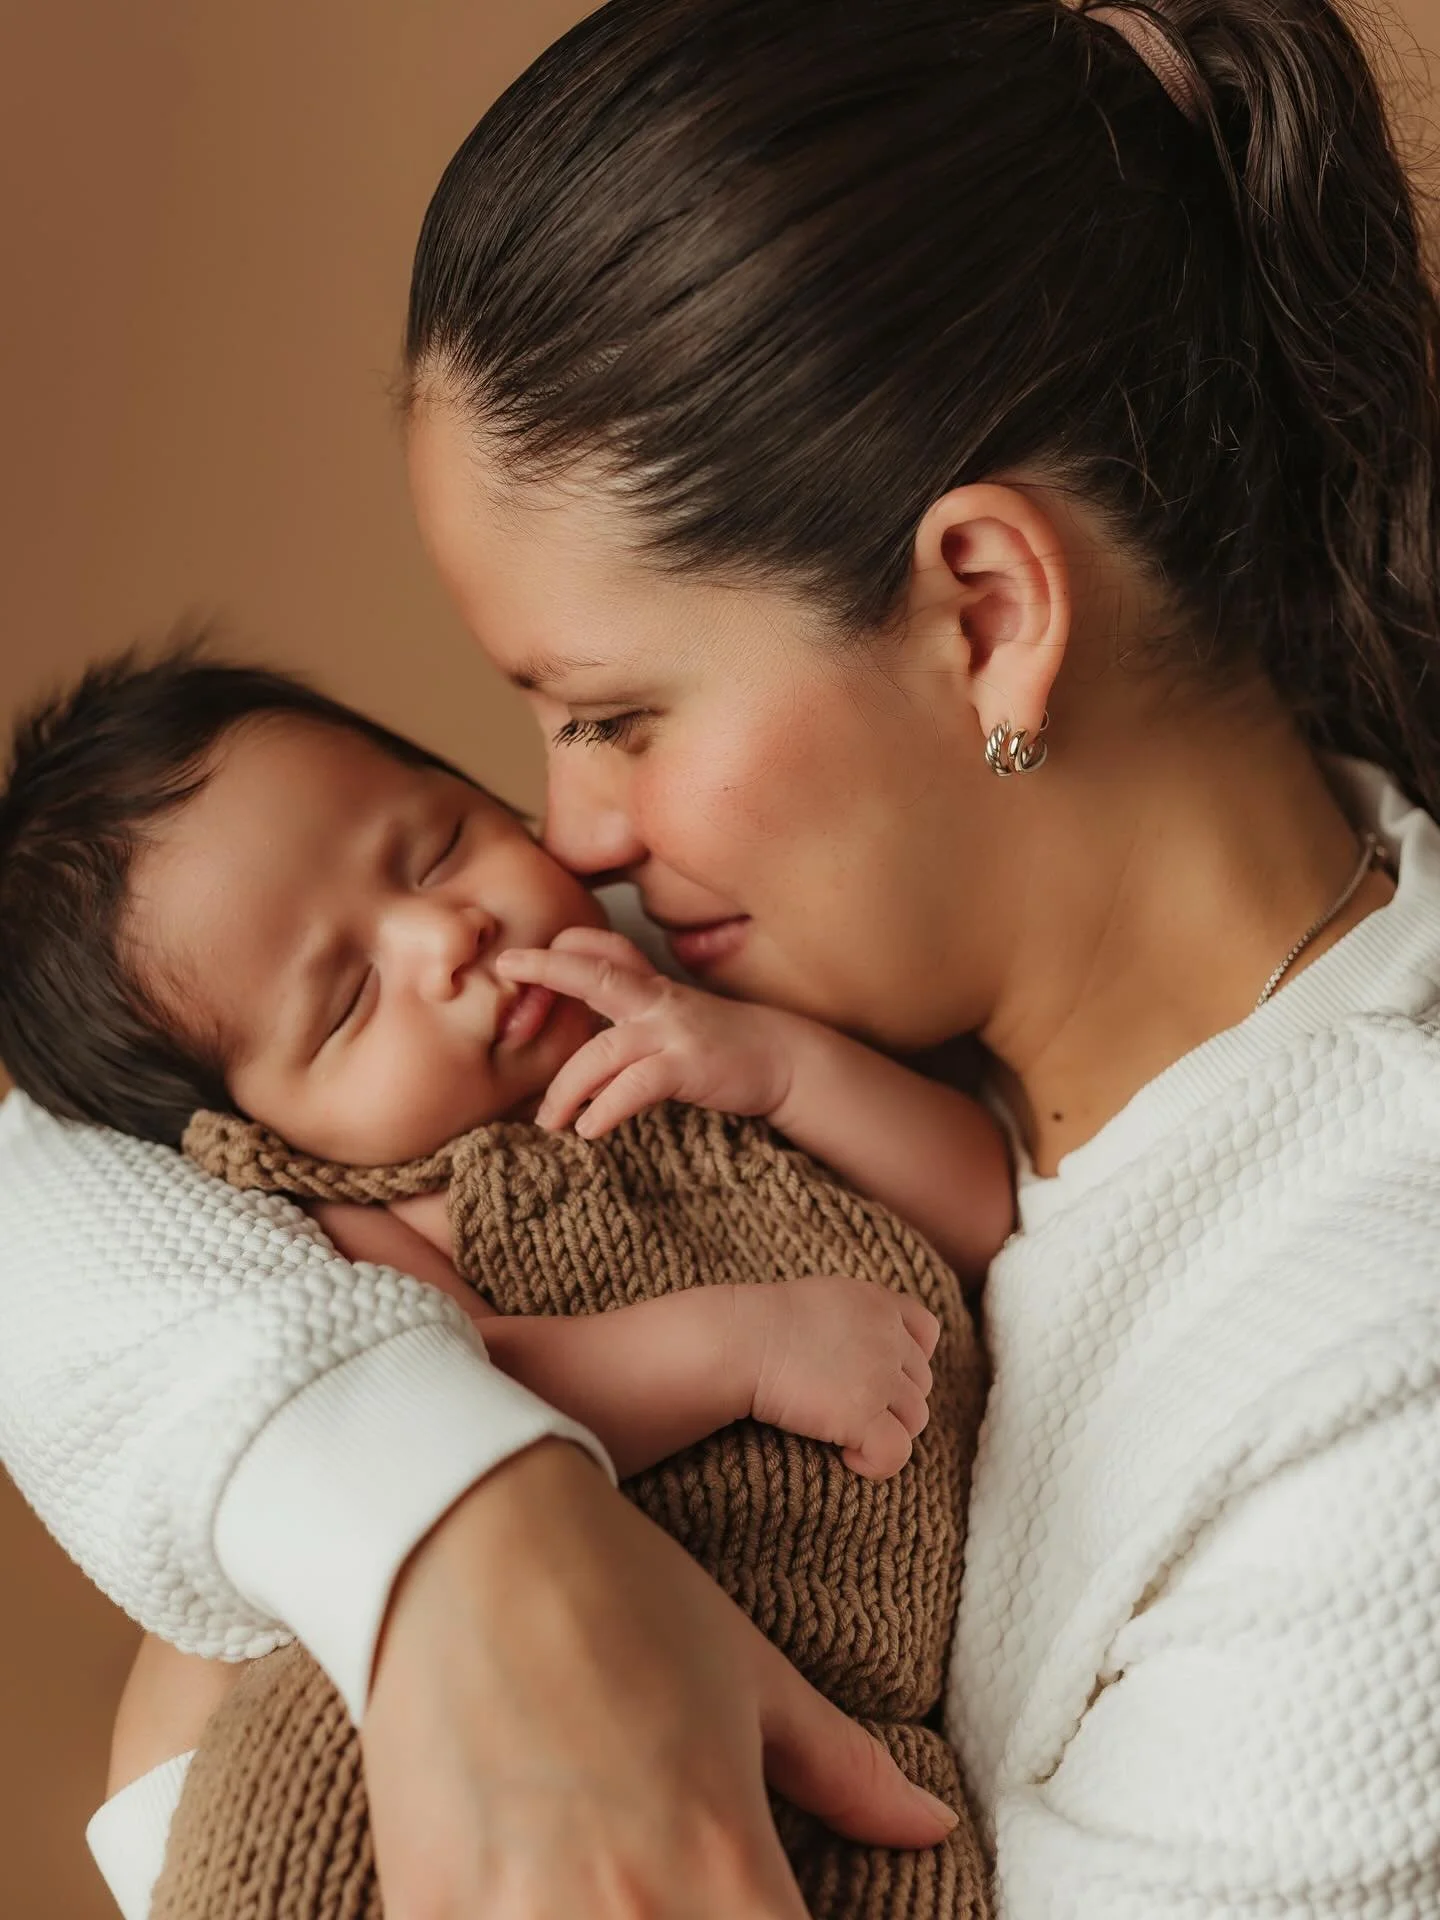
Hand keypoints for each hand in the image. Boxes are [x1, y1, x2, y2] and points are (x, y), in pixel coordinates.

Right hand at [362, 1440, 958, 1919]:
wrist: (459, 1533)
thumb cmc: (618, 1589)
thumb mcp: (749, 1672)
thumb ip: (846, 1772)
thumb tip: (931, 1826)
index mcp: (724, 1866)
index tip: (771, 1902)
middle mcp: (629, 1915)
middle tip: (691, 1878)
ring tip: (619, 1877)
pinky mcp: (431, 1911)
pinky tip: (534, 1882)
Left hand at [495, 927, 798, 1135]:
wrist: (782, 1057)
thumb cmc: (719, 1041)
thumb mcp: (672, 1013)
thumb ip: (629, 1010)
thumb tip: (579, 1034)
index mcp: (650, 986)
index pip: (604, 950)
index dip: (565, 946)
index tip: (521, 955)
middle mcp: (657, 1000)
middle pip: (596, 974)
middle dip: (549, 967)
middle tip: (505, 968)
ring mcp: (673, 1031)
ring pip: (602, 1051)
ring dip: (566, 1089)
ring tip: (548, 1121)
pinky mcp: (688, 1066)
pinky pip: (634, 1086)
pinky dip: (606, 1109)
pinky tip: (589, 1129)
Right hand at [738, 1277, 938, 1478]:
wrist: (739, 1341)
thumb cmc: (762, 1323)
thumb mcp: (823, 1299)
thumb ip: (856, 1318)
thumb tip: (862, 1353)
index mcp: (879, 1303)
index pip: (927, 1331)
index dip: (910, 1359)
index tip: (881, 1376)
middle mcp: (889, 1337)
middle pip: (919, 1383)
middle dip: (893, 1401)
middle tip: (850, 1410)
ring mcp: (880, 1376)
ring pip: (915, 1420)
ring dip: (886, 1431)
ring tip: (845, 1434)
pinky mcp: (864, 1414)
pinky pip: (896, 1452)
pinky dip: (877, 1462)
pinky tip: (848, 1456)